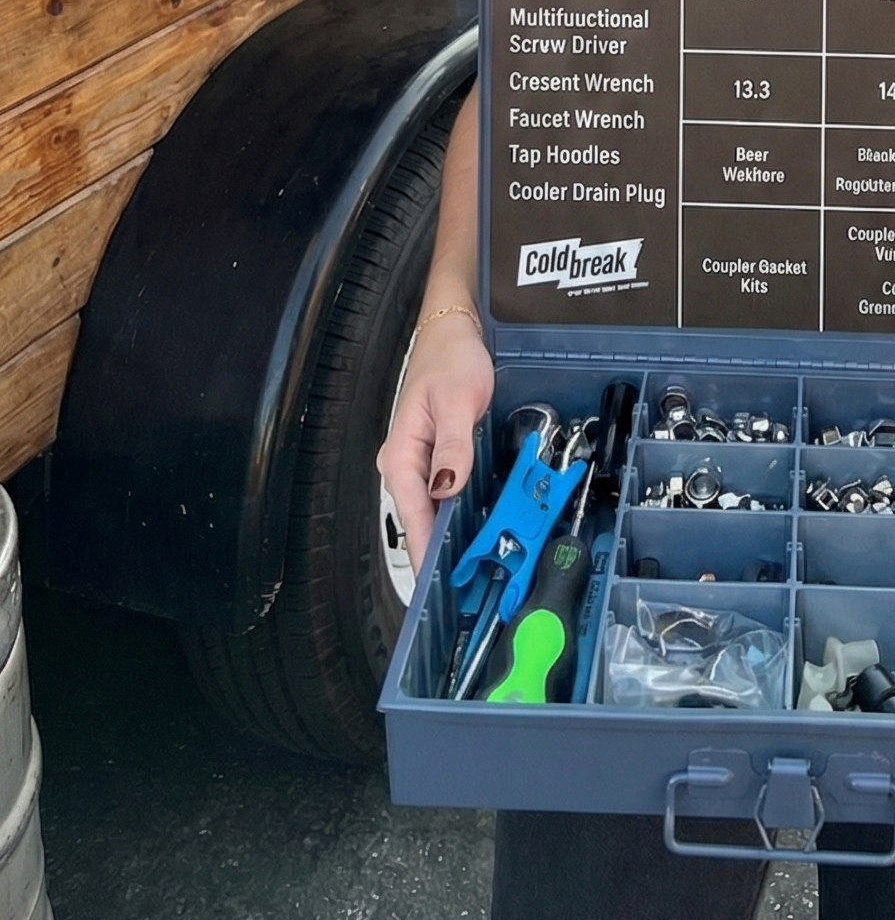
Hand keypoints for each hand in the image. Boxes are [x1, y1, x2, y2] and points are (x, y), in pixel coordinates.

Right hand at [378, 309, 493, 573]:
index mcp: (402, 454)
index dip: (425, 551)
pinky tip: (467, 530)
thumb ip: (453, 445)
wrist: (451, 331)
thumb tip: (447, 487)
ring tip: (465, 571)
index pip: (412, 514)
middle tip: (460, 588)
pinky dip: (452, 516)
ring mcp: (417, 462)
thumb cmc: (449, 358)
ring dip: (444, 538)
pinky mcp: (433, 457)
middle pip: (418, 519)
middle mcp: (404, 463)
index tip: (435, 584)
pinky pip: (440, 495)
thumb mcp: (457, 399)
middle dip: (435, 554)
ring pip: (429, 510)